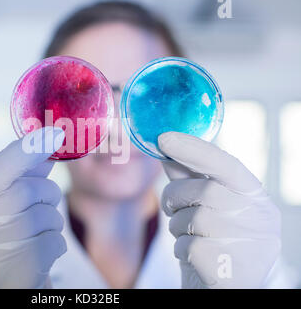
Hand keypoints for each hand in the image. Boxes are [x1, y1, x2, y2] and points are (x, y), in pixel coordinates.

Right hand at [0, 127, 66, 287]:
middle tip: (41, 204)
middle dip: (46, 193)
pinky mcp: (19, 271)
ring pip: (47, 215)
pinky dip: (55, 244)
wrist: (4, 284)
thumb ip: (20, 174)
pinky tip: (39, 253)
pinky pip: (56, 241)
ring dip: (52, 221)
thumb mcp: (3, 204)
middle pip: (28, 191)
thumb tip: (46, 141)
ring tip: (35, 234)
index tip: (54, 134)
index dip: (25, 151)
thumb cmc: (6, 236)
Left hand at [158, 132, 280, 287]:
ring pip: (192, 218)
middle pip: (204, 191)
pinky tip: (193, 256)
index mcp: (255, 197)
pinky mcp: (230, 268)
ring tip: (189, 236)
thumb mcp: (202, 206)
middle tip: (171, 207)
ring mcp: (249, 245)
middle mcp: (260, 218)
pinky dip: (180, 249)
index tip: (164, 137)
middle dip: (176, 197)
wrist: (222, 287)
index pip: (227, 165)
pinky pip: (187, 246)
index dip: (194, 149)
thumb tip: (165, 146)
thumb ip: (188, 177)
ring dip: (177, 226)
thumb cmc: (211, 241)